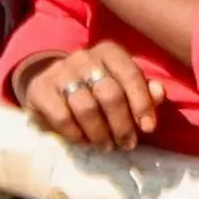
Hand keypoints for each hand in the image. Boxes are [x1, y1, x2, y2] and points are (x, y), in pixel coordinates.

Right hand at [15, 43, 166, 148]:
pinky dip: (76, 134)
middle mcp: (83, 57)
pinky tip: (83, 141)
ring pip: (86, 108)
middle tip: (126, 144)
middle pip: (109, 94)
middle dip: (122, 125)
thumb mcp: (123, 87)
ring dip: (100, 133)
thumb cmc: (97, 89)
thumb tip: (159, 93)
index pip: (130, 75)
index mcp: (108, 52)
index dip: (142, 104)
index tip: (148, 129)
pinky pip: (62, 117)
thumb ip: (144, 91)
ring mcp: (59, 72)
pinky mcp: (40, 89)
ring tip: (106, 146)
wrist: (52, 84)